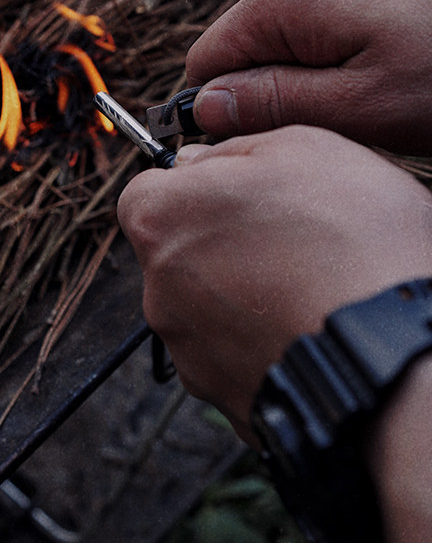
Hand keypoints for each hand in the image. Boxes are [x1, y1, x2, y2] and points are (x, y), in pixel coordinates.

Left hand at [116, 126, 431, 442]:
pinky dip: (257, 341)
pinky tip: (303, 328)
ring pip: (202, 307)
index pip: (146, 193)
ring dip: (239, 293)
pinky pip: (231, 354)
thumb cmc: (352, 244)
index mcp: (161, 219)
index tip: (228, 191)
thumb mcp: (299, 147)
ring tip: (304, 286)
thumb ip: (229, 148)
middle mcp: (157, 289)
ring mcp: (186, 348)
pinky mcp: (220, 395)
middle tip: (281, 238)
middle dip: (216, 242)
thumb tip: (195, 160)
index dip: (189, 188)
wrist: (396, 358)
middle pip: (174, 253)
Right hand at [186, 0, 431, 154]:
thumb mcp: (358, 108)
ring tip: (363, 98)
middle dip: (269, 91)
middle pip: (242, 46)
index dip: (221, 106)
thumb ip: (269, 103)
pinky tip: (382, 71)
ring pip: (282, 38)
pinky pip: (320, 22)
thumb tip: (203, 105)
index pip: (206, 60)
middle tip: (328, 123)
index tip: (263, 137)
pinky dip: (336, 55)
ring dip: (305, 76)